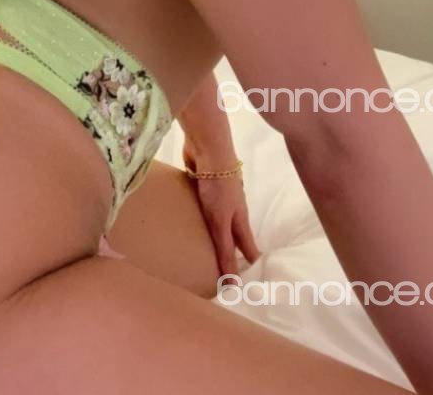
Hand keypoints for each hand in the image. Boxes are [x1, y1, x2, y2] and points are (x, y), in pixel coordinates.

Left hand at [182, 137, 259, 279]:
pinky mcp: (201, 185)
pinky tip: (184, 224)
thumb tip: (234, 285)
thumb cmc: (218, 186)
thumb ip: (225, 251)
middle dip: (229, 252)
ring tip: (198, 252)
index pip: (248, 248)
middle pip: (231, 235)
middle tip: (219, 273)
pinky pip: (198, 207)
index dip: (249, 266)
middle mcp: (231, 209)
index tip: (247, 286)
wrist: (207, 147)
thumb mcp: (221, 223)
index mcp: (240, 219)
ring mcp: (217, 196)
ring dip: (210, 235)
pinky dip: (195, 217)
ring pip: (215, 220)